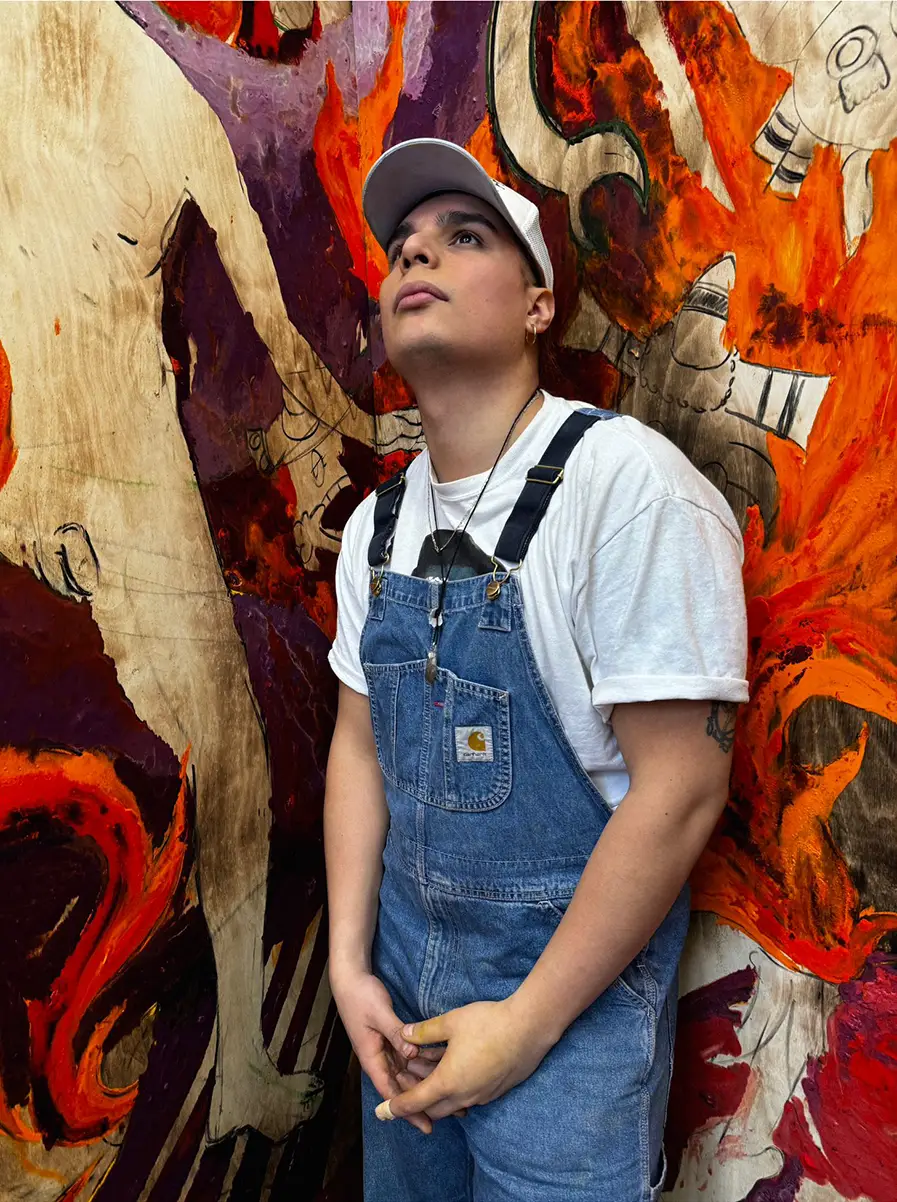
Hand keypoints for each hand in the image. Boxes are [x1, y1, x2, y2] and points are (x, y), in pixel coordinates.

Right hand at [330, 968, 443, 1133]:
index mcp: (371, 1057)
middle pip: (402, 1086)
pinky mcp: (393, 1039)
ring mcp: (386, 1049)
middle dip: (423, 1100)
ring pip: (408, 1072)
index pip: (391, 1091)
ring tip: (452, 1094)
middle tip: (451, 1112)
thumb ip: (395, 1032)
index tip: (427, 1124)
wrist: (351, 979)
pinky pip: (410, 1056)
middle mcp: (379, 1058)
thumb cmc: (360, 996)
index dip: (409, 1109)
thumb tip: (413, 1053)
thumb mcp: (378, 1013)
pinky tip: (443, 1065)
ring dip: (427, 1082)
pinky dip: (424, 1062)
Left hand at [379, 997, 554, 1123]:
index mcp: (447, 1082)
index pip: (414, 1101)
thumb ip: (424, 1031)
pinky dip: (456, 1088)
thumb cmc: (488, 1023)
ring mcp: (482, 1096)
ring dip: (438, 1091)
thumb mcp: (451, 1022)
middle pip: (432, 1109)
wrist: (529, 1028)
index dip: (396, 1107)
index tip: (382, 1111)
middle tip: (406, 1082)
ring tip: (430, 1067)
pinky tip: (457, 1065)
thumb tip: (404, 1034)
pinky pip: (469, 1096)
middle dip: (416, 1100)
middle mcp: (464, 1096)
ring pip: (452, 1103)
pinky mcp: (496, 1091)